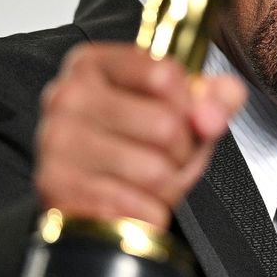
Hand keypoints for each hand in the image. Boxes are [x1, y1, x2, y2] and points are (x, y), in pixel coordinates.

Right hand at [35, 43, 246, 228]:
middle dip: (183, 152)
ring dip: (168, 186)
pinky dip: (149, 212)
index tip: (181, 114)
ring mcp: (59, 141)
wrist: (87, 202)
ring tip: (149, 183)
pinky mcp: (60, 188)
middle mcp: (68, 96)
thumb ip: (212, 99)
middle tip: (166, 157)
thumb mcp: (177, 114)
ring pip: (155, 170)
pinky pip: (139, 206)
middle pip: (167, 124)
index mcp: (93, 64)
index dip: (190, 103)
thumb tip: (217, 107)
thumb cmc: (129, 149)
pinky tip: (132, 203)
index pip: (166, 74)